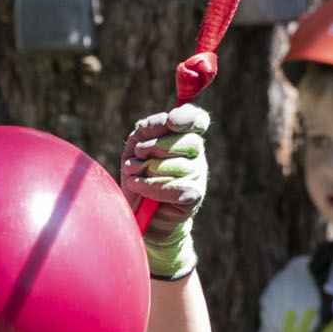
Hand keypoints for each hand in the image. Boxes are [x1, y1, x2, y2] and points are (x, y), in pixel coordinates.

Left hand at [119, 104, 209, 279]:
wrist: (140, 213)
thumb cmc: (138, 175)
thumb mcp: (136, 148)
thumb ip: (145, 130)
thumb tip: (152, 124)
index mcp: (184, 136)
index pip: (196, 120)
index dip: (187, 118)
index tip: (171, 121)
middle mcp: (197, 155)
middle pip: (188, 141)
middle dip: (156, 146)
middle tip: (137, 154)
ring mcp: (199, 175)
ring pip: (178, 166)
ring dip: (148, 169)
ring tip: (133, 174)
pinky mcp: (194, 196)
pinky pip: (175, 188)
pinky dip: (151, 187)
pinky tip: (137, 185)